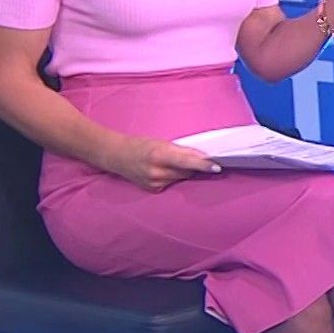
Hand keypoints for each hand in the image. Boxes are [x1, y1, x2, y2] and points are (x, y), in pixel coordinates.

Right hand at [106, 136, 221, 192]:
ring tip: (172, 163)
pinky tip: (164, 171)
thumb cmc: (140, 145)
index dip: (203, 165)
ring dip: (183, 172)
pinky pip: (172, 183)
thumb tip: (203, 157)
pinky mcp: (153, 190)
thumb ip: (181, 151)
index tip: (217, 167)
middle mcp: (157, 171)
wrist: (116, 156)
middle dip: (195, 166)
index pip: (187, 162)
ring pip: (181, 178)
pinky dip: (174, 177)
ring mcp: (154, 183)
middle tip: (199, 160)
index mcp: (159, 155)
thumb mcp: (161, 143)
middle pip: (187, 171)